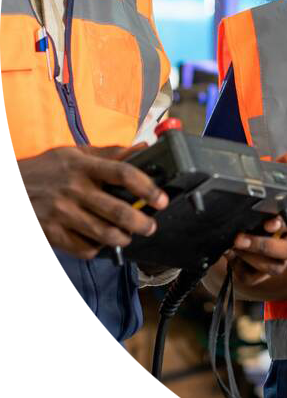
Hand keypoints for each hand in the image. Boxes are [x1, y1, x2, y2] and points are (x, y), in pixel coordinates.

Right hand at [0, 145, 167, 258]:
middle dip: (141, 222)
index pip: (123, 174)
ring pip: (102, 233)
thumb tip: (144, 148)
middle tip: (151, 226)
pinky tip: (101, 244)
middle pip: (117, 210)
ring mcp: (61, 213)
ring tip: (129, 236)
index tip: (161, 199)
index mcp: (84, 167)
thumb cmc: (47, 167)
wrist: (4, 186)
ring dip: (122, 238)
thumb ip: (111, 153)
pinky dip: (96, 249)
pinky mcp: (49, 232)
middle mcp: (75, 189)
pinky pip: (80, 248)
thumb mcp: (77, 153)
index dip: (147, 188)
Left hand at [226, 151, 286, 288]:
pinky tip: (230, 253)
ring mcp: (277, 260)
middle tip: (244, 236)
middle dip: (268, 245)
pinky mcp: (260, 274)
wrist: (233, 236)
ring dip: (253, 255)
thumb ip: (280, 170)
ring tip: (234, 242)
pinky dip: (242, 266)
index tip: (273, 220)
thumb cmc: (256, 212)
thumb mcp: (266, 189)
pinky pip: (256, 276)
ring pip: (276, 266)